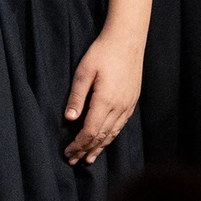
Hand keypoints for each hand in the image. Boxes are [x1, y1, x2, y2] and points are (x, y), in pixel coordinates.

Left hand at [64, 28, 141, 163]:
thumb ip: (76, 96)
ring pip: (113, 133)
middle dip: (86, 150)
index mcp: (105, 101)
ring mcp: (128, 104)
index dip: (79, 144)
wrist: (127, 40)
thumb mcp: (84, 72)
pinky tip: (106, 140)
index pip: (91, 131)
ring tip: (89, 158)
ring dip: (100, 147)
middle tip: (74, 160)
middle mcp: (119, 107)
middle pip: (102, 136)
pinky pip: (121, 125)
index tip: (68, 152)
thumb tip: (69, 119)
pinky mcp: (132, 100)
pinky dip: (111, 136)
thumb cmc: (102, 53)